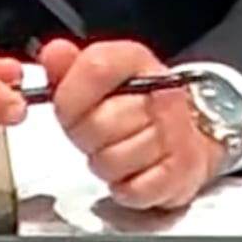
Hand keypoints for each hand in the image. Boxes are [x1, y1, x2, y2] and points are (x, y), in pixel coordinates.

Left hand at [39, 37, 223, 210]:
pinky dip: (125, 188)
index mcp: (136, 60)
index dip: (70, 95)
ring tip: (117, 151)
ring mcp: (176, 133)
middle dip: (85, 136)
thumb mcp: (100, 78)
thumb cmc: (134, 106)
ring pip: (112, 160)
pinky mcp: (182, 172)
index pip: (95, 68)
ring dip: (105, 163)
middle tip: (95, 134)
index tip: (68, 109)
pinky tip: (133, 172)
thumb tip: (54, 52)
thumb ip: (69, 66)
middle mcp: (162, 93)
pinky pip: (132, 188)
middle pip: (99, 122)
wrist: (187, 133)